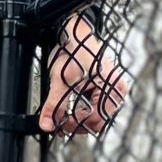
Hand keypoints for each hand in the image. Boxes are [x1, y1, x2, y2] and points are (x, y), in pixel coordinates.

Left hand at [39, 13, 127, 134]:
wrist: (75, 35)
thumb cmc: (75, 50)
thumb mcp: (61, 81)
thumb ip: (52, 105)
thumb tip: (46, 124)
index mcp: (112, 88)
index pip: (95, 120)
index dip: (76, 125)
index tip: (60, 126)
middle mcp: (116, 91)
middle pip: (96, 122)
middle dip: (77, 124)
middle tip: (59, 125)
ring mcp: (111, 91)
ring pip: (95, 117)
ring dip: (78, 120)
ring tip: (62, 119)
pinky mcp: (104, 90)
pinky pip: (94, 108)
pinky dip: (81, 112)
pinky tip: (69, 113)